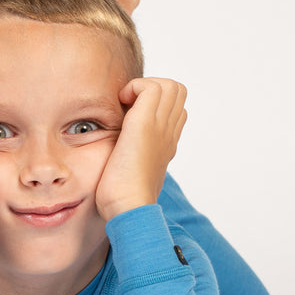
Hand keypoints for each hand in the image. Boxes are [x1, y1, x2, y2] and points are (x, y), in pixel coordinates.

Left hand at [95, 77, 186, 220]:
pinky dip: (134, 88)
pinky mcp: (144, 124)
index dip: (153, 103)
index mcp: (167, 143)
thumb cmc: (123, 198)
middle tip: (128, 107)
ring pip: (168, 86)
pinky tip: (120, 109)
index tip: (131, 115)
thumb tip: (118, 151)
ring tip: (124, 106)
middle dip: (150, 90)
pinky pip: (150, 87)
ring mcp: (160, 127)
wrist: (129, 208)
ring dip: (143, 88)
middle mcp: (169, 132)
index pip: (174, 108)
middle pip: (176, 91)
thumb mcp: (132, 173)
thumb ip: (132, 157)